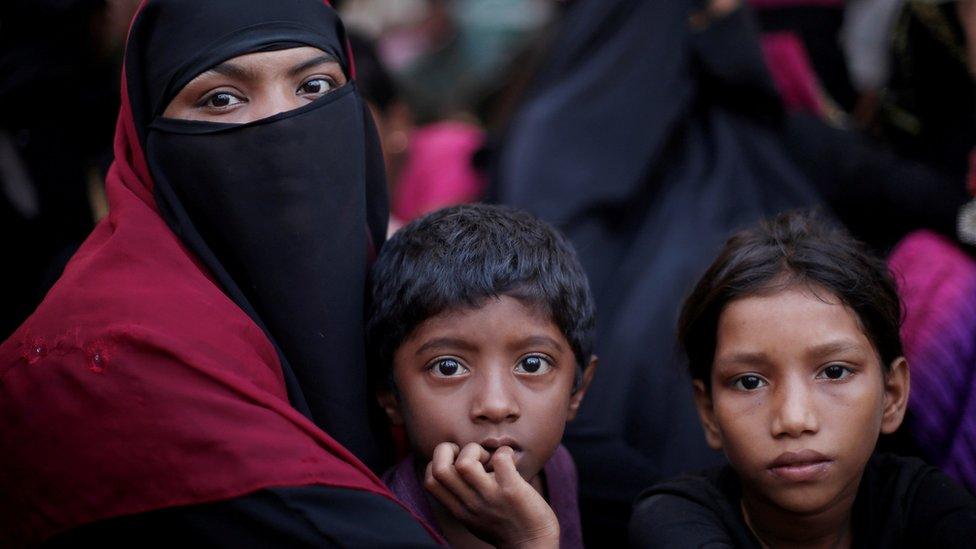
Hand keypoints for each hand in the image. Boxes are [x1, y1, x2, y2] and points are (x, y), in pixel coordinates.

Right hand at [424, 442, 558, 548]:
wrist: (533, 546)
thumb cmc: (506, 527)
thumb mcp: (474, 516)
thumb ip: (463, 497)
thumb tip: (460, 469)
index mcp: (459, 509)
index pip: (429, 480)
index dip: (437, 461)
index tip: (456, 460)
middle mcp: (469, 503)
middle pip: (439, 469)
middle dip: (449, 449)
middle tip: (469, 455)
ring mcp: (489, 497)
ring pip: (464, 463)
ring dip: (476, 450)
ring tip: (490, 458)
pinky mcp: (511, 490)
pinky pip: (500, 460)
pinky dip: (504, 452)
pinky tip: (510, 459)